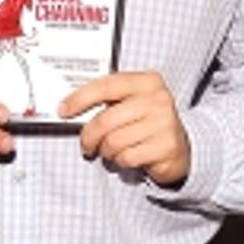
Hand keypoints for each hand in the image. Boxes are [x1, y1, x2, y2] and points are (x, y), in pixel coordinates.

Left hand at [58, 71, 189, 186]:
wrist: (180, 147)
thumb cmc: (147, 122)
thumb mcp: (132, 103)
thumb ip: (108, 100)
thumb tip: (71, 106)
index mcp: (148, 81)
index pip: (106, 86)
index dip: (80, 98)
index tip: (63, 110)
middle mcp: (158, 99)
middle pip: (106, 119)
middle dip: (89, 136)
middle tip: (86, 144)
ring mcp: (164, 123)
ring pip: (114, 141)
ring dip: (106, 151)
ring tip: (111, 151)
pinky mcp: (165, 147)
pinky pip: (127, 157)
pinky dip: (120, 161)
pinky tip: (126, 157)